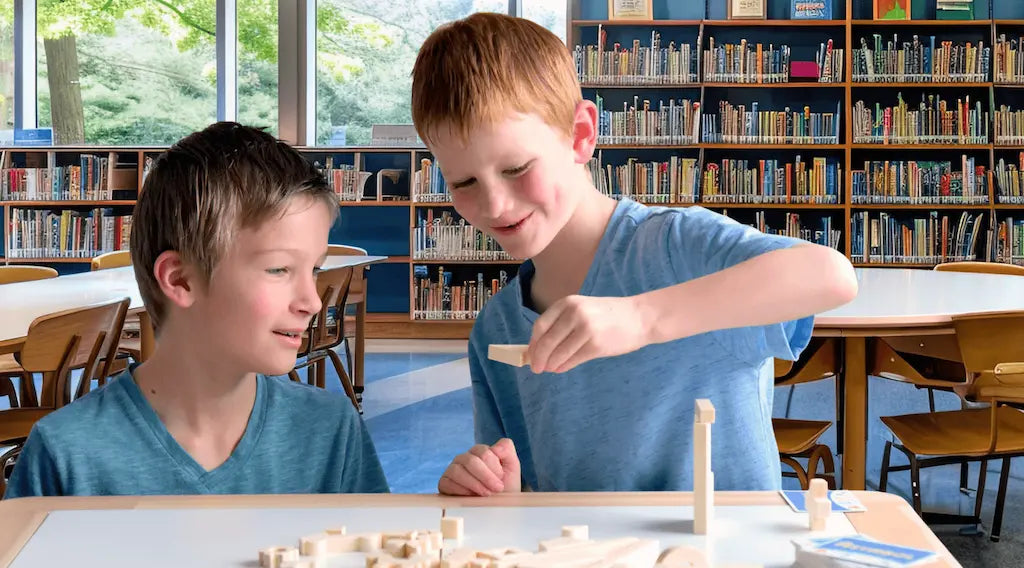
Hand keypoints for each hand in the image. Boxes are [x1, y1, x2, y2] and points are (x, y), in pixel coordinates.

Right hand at [437, 438, 520, 495]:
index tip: (502, 480)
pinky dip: (460, 490)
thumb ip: (506, 448)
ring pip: (457, 471)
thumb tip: (494, 448)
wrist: (498, 506)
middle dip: (486, 477)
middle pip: (470, 461)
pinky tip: (472, 497)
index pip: (483, 453)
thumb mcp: (511, 466)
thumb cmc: (504, 486)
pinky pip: (447, 483)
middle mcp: (463, 458)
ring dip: (474, 484)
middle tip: (497, 489)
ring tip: (486, 494)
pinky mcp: (445, 483)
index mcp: (478, 451)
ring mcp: (452, 470)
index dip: (494, 468)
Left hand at [528, 295, 648, 373]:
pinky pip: (573, 360)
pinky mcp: (596, 346)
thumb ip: (563, 323)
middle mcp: (575, 314)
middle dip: (539, 358)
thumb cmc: (609, 315)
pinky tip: (561, 369)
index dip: (533, 343)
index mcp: (568, 303)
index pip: (541, 326)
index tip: (530, 354)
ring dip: (551, 364)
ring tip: (549, 369)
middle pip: (547, 341)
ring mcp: (586, 330)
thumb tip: (541, 346)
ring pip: (559, 353)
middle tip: (536, 368)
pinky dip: (564, 366)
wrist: (640, 317)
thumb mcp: (583, 309)